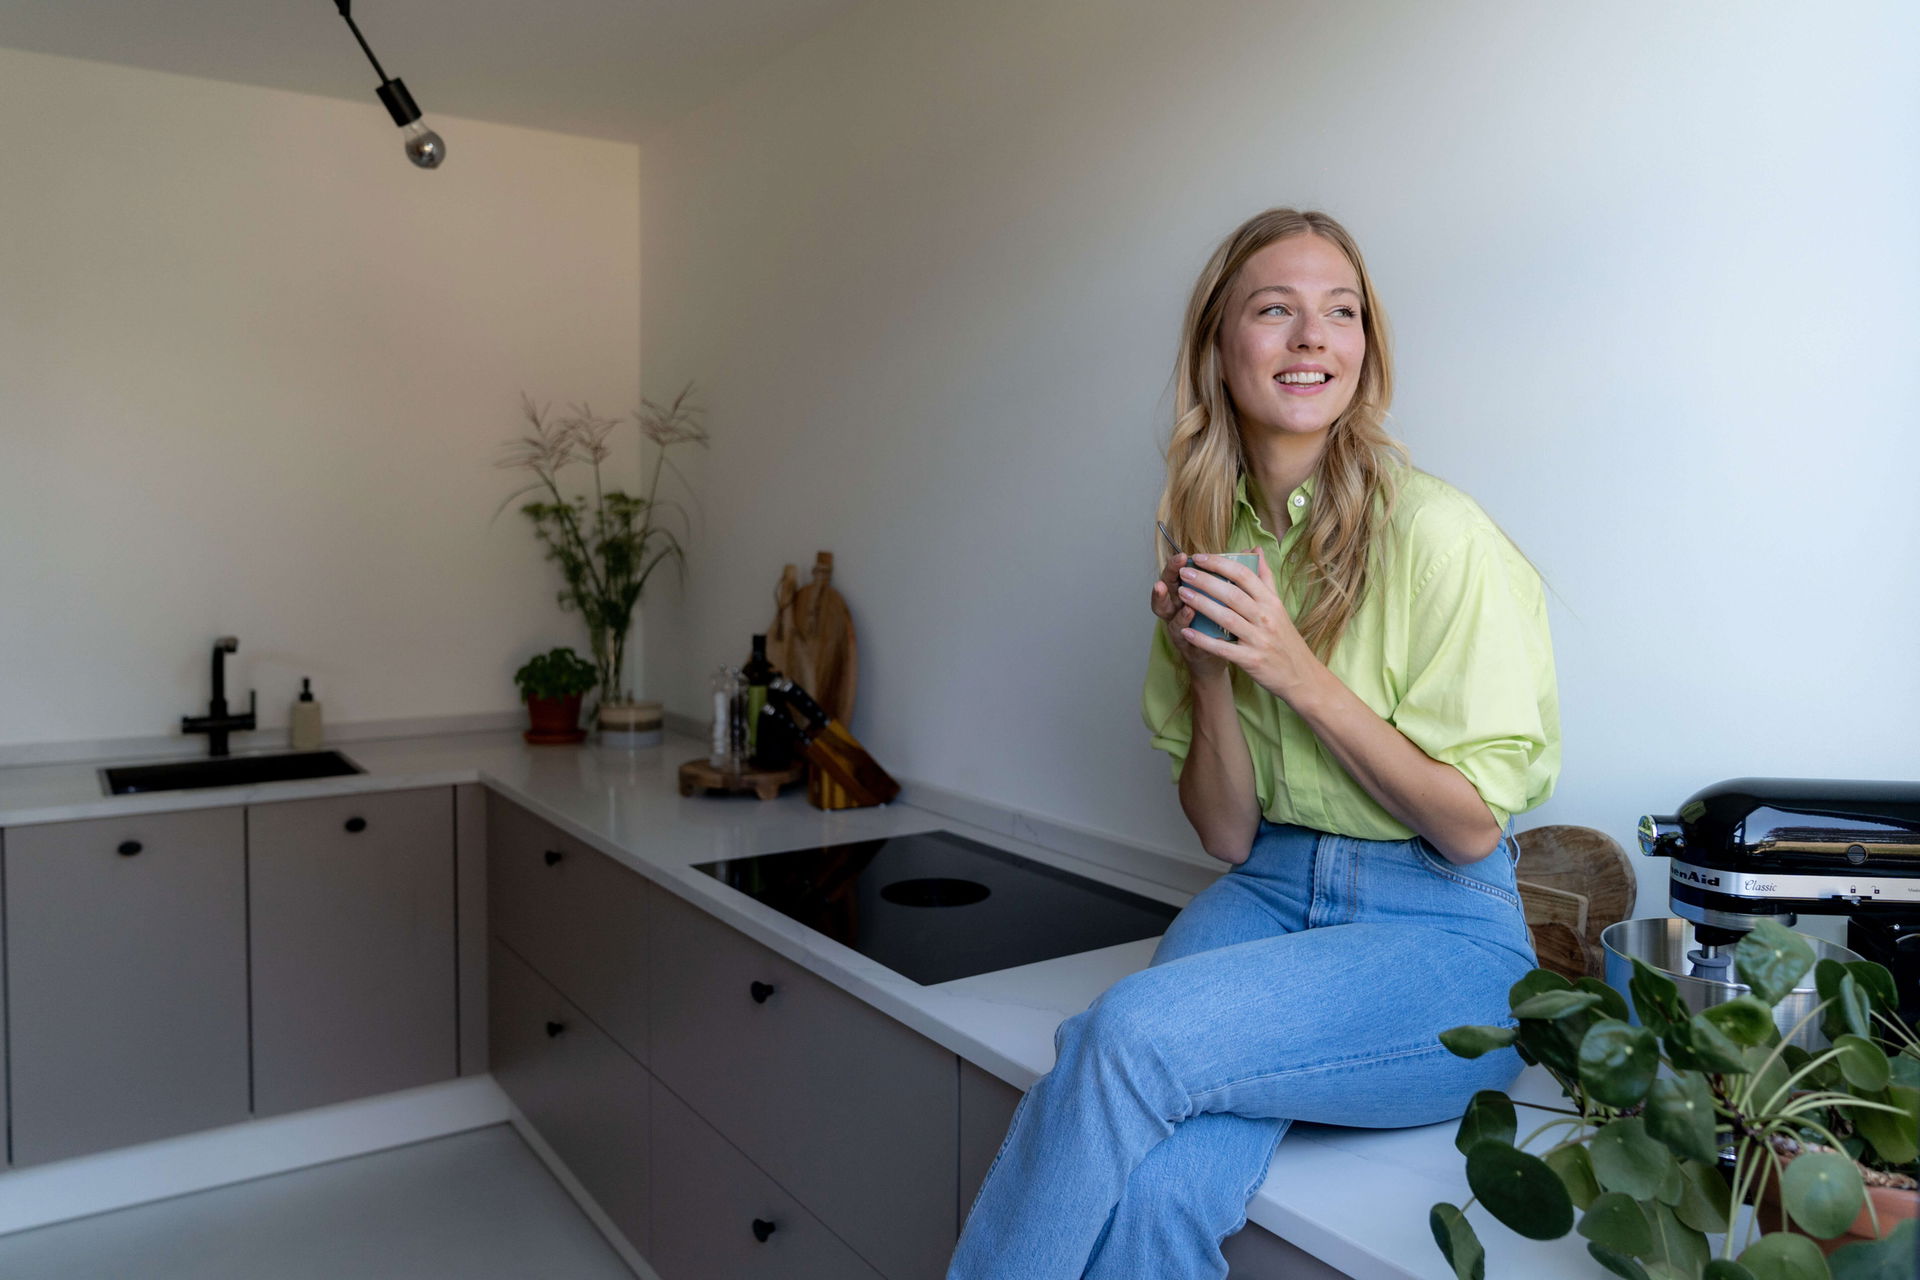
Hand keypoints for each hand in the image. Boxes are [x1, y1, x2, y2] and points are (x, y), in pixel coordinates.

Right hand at [1150, 553, 1229, 680]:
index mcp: (1184, 593)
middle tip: (1181, 568)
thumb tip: (1252, 550)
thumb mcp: (1226, 601)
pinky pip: (1184, 640)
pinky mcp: (1186, 648)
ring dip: (1178, 606)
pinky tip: (1189, 629)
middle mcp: (1176, 609)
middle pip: (1166, 591)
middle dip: (1171, 578)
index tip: (1184, 554)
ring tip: (1185, 595)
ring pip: (1170, 616)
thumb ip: (1235, 576)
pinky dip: (1188, 634)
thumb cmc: (1221, 626)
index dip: (1175, 565)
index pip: (1174, 575)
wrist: (1215, 661)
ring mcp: (1178, 629)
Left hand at [1174, 550, 1319, 699]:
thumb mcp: (1279, 607)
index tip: (1199, 557)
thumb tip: (1255, 550)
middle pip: (1232, 594)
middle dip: (1205, 581)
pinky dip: (1203, 640)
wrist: (1301, 676)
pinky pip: (1223, 648)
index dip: (1220, 563)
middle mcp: (1266, 618)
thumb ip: (1265, 578)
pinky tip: (1186, 631)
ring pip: (1226, 617)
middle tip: (1184, 572)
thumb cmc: (1285, 639)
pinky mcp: (1251, 660)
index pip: (1244, 575)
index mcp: (1271, 602)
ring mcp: (1259, 639)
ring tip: (1182, 594)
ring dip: (1201, 604)